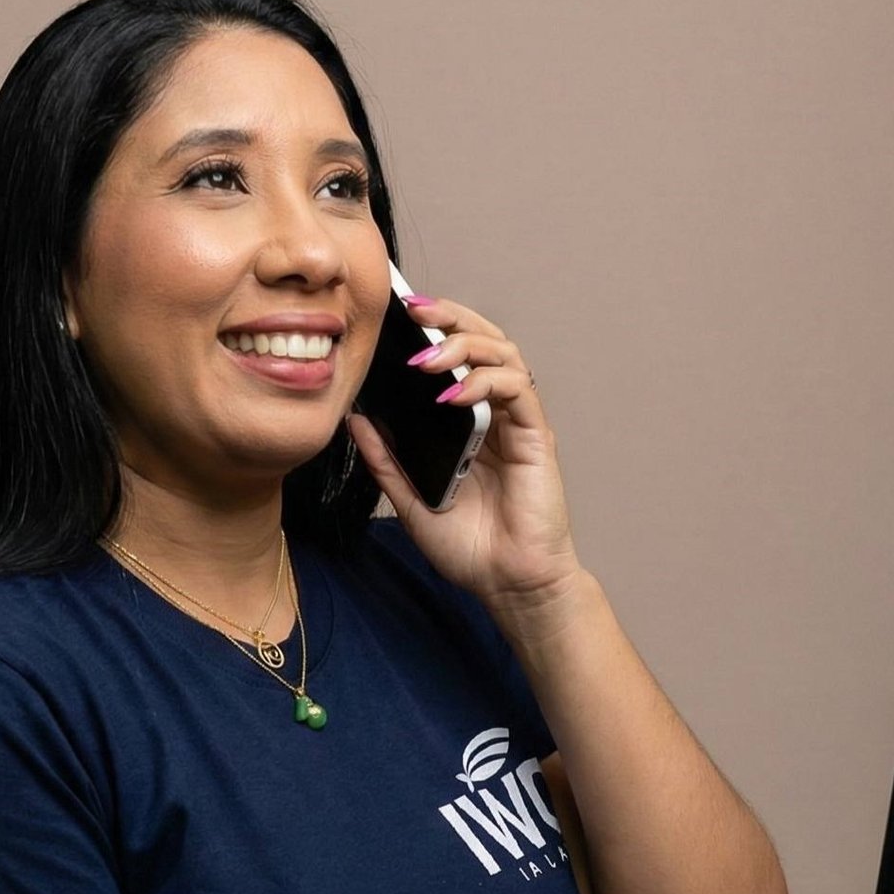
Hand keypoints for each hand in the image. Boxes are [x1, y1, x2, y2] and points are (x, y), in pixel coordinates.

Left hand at [346, 292, 580, 613]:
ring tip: (427, 359)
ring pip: (504, 354)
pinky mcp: (538, 437)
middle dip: (449, 316)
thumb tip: (355, 419)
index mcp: (468, 422)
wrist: (507, 584)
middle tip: (413, 309)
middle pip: (483, 339)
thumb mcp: (410, 499)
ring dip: (464, 345)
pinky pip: (517, 391)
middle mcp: (496, 413)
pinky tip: (455, 395)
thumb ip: (386, 459)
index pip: (455, 355)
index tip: (395, 314)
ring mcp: (518, 423)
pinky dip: (486, 383)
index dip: (433, 327)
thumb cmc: (470, 547)